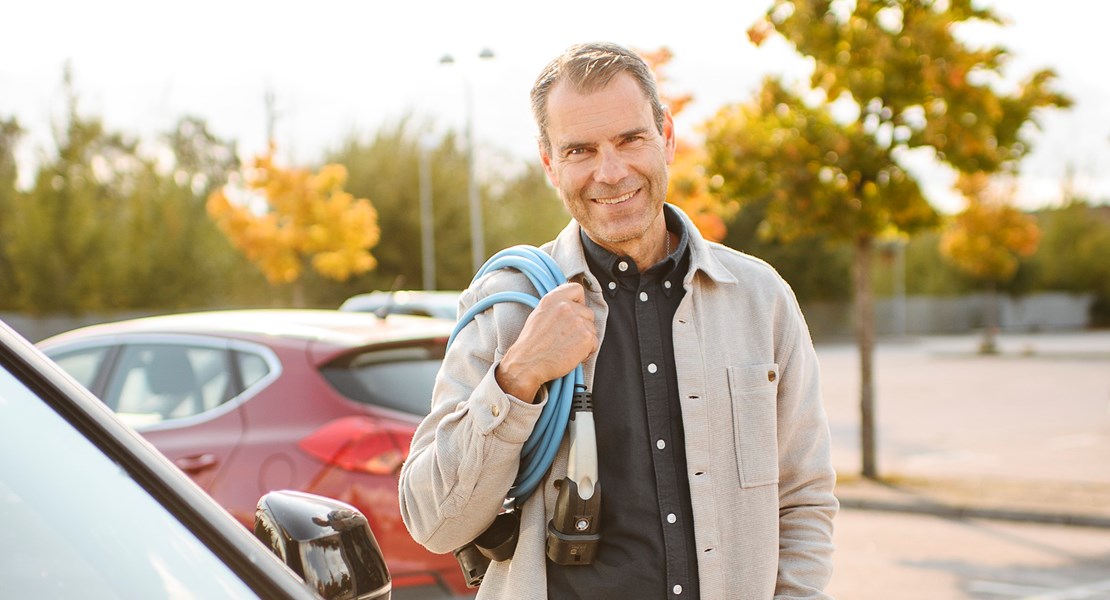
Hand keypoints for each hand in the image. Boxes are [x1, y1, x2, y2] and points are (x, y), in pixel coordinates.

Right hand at [495, 282, 596, 402]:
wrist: (527, 363)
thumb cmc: (530, 344)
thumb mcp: (539, 314)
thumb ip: (557, 306)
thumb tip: (572, 306)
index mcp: (553, 298)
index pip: (577, 289)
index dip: (579, 301)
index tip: (575, 311)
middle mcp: (567, 307)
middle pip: (588, 312)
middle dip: (581, 325)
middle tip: (567, 337)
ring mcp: (578, 322)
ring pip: (592, 328)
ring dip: (584, 339)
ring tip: (567, 347)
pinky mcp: (586, 338)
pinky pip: (594, 342)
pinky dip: (586, 351)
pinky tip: (572, 355)